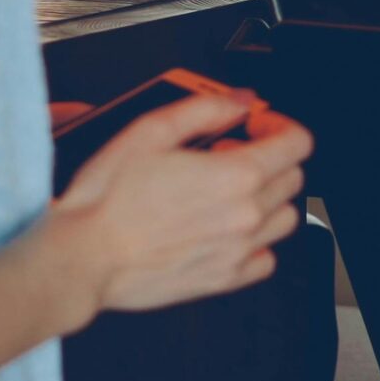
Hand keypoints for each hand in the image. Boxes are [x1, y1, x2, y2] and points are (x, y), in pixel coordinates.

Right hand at [45, 93, 313, 327]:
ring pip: (286, 217)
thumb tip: (238, 100)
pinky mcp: (223, 280)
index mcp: (236, 175)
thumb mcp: (151, 130)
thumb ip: (206, 108)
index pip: (297, 143)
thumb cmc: (106, 201)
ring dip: (268, 198)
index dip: (279, 125)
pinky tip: (230, 230)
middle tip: (233, 154)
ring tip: (234, 192)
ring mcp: (238, 250)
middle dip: (271, 158)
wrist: (82, 257)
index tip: (260, 126)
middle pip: (293, 177)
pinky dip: (258, 243)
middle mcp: (245, 214)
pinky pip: (266, 260)